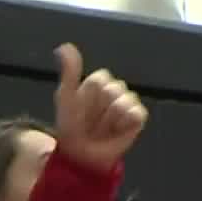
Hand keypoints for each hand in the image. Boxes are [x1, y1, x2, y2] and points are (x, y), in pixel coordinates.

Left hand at [53, 43, 147, 173]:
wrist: (80, 153)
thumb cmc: (71, 126)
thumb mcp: (65, 98)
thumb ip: (69, 73)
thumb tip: (63, 46)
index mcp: (98, 82)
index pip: (99, 79)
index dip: (87, 97)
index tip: (80, 109)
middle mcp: (115, 89)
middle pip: (111, 90)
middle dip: (97, 109)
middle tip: (90, 121)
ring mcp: (128, 102)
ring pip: (122, 102)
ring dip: (107, 120)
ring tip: (101, 128)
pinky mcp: (138, 117)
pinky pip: (135, 114)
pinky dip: (123, 124)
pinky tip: (115, 131)